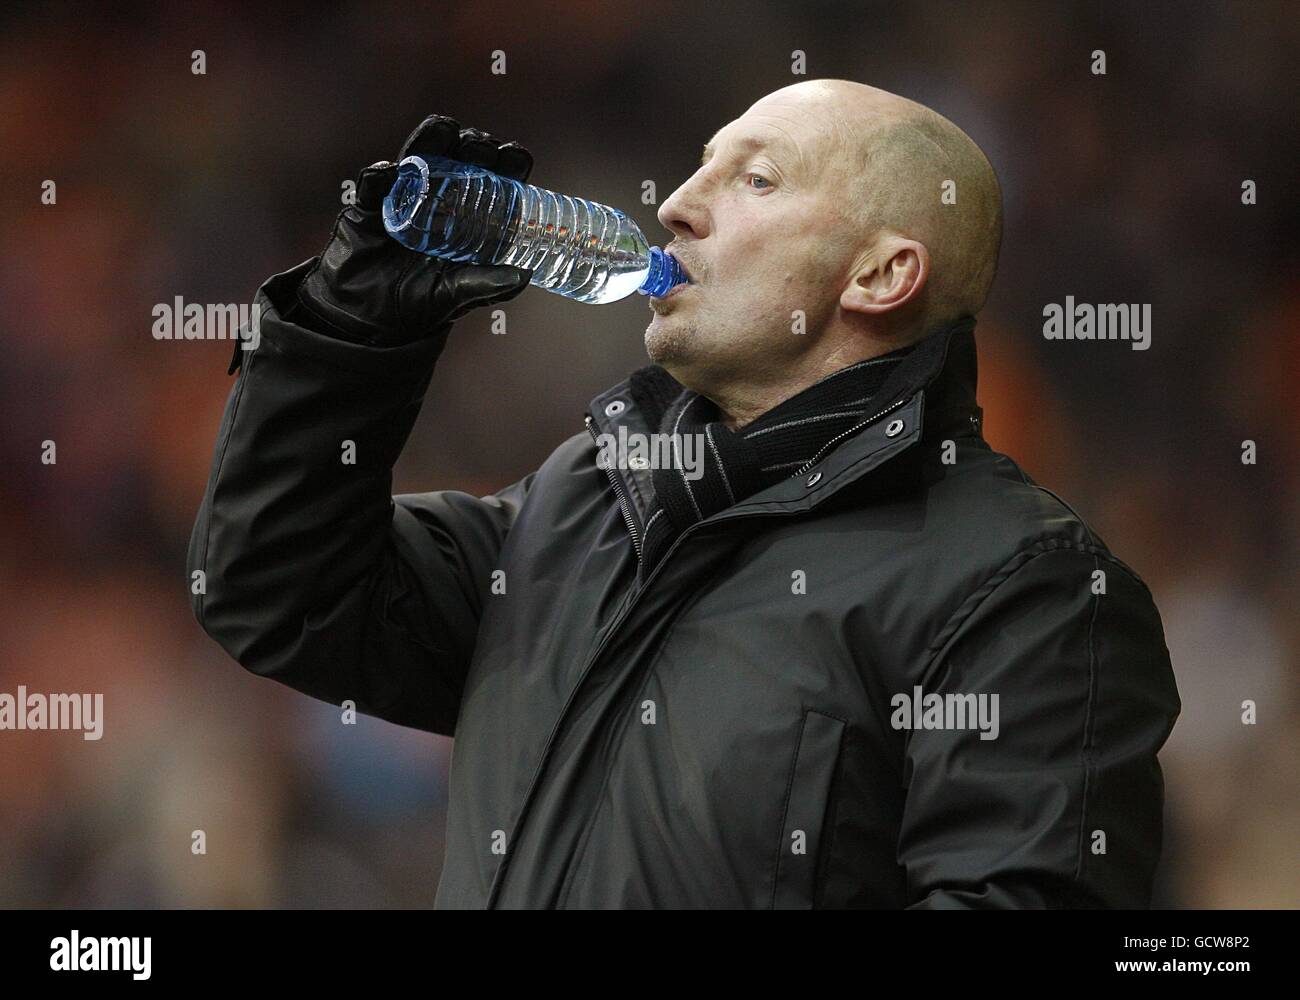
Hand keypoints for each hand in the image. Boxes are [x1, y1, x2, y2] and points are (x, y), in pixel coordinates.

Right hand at [295, 115, 534, 346]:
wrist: (367, 320)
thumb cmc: (418, 304)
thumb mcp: (456, 297)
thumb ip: (487, 286)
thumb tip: (524, 275)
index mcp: (468, 219)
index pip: (493, 183)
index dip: (505, 165)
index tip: (514, 155)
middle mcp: (439, 202)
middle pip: (459, 162)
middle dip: (472, 147)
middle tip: (480, 146)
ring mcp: (404, 200)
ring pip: (418, 161)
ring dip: (430, 142)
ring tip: (444, 129)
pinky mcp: (369, 208)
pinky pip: (373, 187)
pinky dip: (379, 177)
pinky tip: (388, 171)